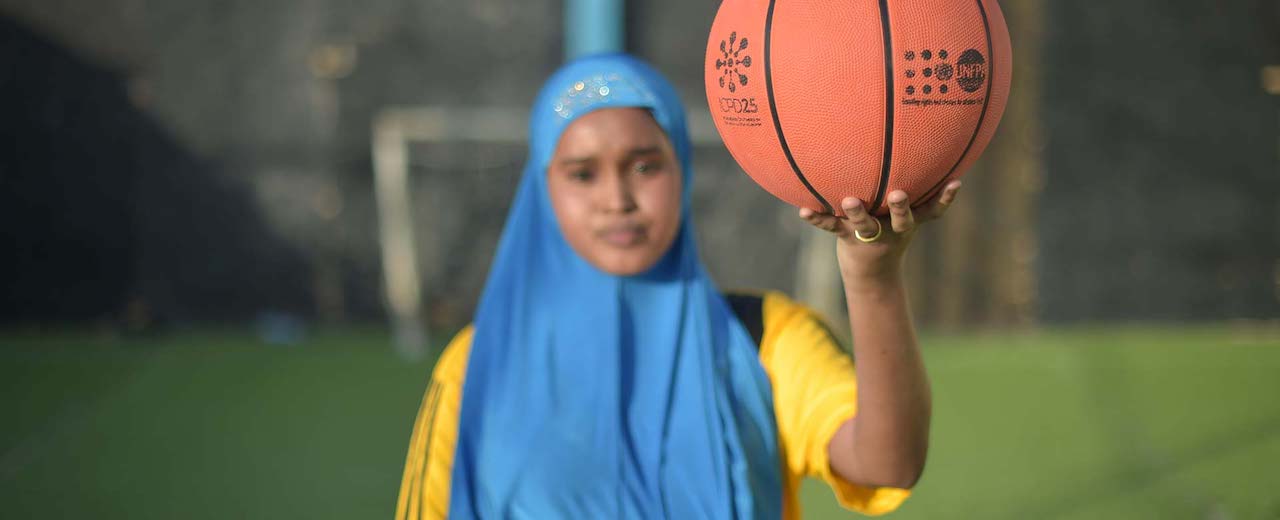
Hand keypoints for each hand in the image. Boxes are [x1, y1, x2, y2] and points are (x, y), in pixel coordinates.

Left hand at [799, 180, 962, 280]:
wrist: (871, 272)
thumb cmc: (890, 230)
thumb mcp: (905, 214)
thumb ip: (914, 189)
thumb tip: (922, 147)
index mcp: (909, 221)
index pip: (933, 210)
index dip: (946, 198)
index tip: (956, 182)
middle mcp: (892, 229)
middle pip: (901, 220)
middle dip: (901, 208)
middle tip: (899, 194)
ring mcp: (869, 234)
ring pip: (865, 225)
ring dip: (857, 213)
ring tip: (849, 201)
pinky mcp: (846, 236)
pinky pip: (831, 226)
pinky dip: (817, 218)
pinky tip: (802, 211)